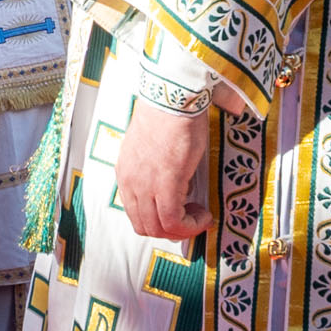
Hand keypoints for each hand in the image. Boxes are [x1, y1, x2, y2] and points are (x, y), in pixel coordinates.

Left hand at [117, 102, 219, 242]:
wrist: (172, 99)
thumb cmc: (168, 116)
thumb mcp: (153, 148)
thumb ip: (156, 170)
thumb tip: (176, 186)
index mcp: (126, 173)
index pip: (135, 213)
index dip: (158, 222)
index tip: (180, 215)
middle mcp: (130, 182)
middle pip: (145, 226)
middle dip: (171, 230)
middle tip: (192, 220)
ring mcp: (145, 185)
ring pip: (159, 228)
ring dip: (183, 229)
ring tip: (200, 216)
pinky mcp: (165, 184)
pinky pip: (174, 219)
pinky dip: (190, 225)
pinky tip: (204, 215)